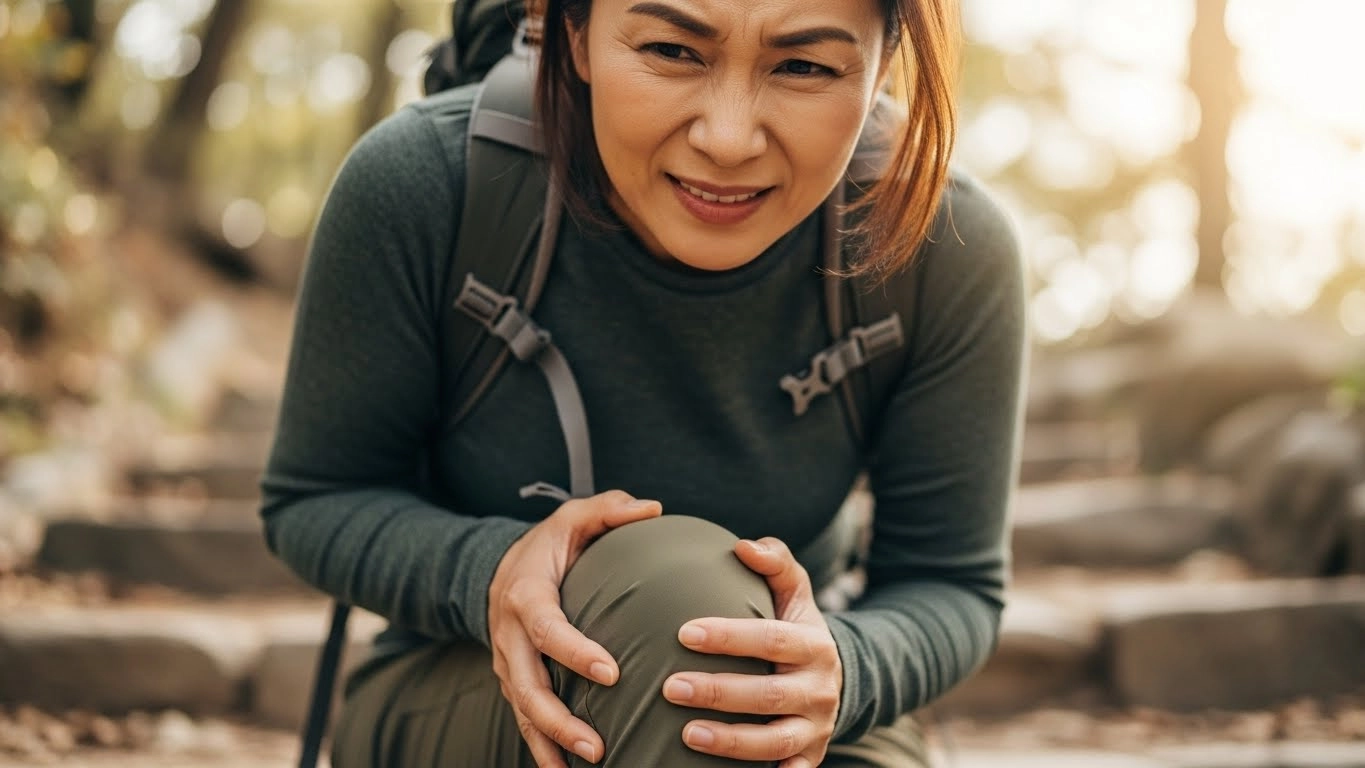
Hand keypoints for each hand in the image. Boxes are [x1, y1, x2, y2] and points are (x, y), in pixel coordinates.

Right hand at [488, 491, 661, 766]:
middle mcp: (509, 635)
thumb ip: (611, 510)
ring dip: (552, 743)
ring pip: (522, 711)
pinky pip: (524, 720)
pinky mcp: (513, 682)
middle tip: (598, 745)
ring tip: (591, 763)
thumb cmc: (552, 544)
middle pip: (526, 686)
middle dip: (559, 720)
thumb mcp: (576, 517)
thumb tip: (654, 509)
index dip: (574, 652)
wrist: (501, 567)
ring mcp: (507, 663)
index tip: (611, 673)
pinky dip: (543, 749)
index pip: (546, 629)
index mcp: (525, 595)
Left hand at [662, 537, 842, 766]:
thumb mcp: (795, 592)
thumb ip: (775, 562)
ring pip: (774, 741)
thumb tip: (744, 545)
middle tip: (670, 687)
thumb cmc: (795, 627)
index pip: (771, 639)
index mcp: (814, 644)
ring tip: (686, 734)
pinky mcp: (809, 757)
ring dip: (730, 741)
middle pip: (768, 694)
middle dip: (719, 692)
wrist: (834, 677)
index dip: (730, 637)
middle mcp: (819, 689)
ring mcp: (815, 728)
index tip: (685, 632)